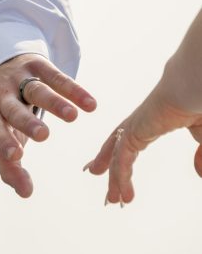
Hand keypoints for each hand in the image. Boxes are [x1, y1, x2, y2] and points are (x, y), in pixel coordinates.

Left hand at [0, 54, 95, 197]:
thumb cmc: (5, 112)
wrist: (3, 67)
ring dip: (54, 103)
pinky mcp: (37, 66)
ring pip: (36, 90)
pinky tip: (90, 105)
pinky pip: (56, 76)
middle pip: (12, 109)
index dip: (3, 142)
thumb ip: (9, 165)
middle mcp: (3, 96)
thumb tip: (25, 193)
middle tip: (43, 135)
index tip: (19, 157)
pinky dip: (73, 90)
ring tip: (72, 116)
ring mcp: (20, 79)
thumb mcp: (4, 135)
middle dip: (26, 122)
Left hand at [84, 84, 201, 204]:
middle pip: (115, 145)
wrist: (192, 88)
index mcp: (150, 122)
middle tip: (94, 171)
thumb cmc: (198, 103)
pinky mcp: (134, 132)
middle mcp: (138, 124)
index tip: (113, 160)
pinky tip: (119, 191)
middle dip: (105, 160)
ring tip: (111, 198)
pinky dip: (120, 176)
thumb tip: (200, 172)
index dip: (120, 151)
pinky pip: (123, 159)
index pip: (129, 140)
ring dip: (113, 178)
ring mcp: (134, 127)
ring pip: (117, 157)